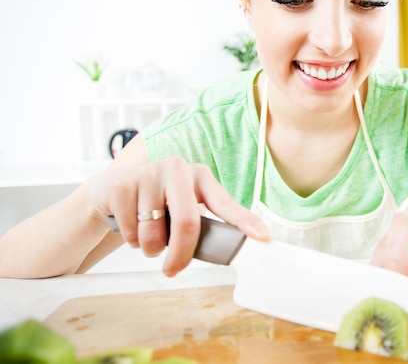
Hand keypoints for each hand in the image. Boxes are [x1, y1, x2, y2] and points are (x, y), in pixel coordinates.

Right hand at [92, 156, 269, 275]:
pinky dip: (130, 239)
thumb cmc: (156, 205)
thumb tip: (223, 250)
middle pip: (187, 223)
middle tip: (173, 270)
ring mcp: (149, 173)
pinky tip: (129, 223)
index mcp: (200, 177)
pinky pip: (131, 230)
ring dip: (149, 248)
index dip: (245, 221)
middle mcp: (178, 169)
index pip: (225, 203)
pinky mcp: (123, 184)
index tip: (264, 237)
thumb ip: (201, 224)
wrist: (111, 191)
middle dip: (180, 254)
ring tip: (147, 236)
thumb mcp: (181, 208)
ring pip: (153, 232)